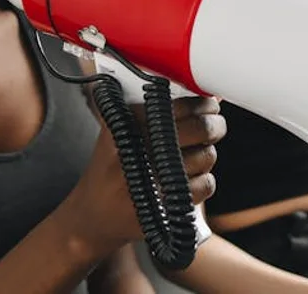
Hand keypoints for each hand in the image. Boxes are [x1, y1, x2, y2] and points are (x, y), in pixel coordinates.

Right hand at [64, 96, 225, 254]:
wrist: (93, 213)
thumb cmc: (114, 165)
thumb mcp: (122, 128)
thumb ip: (160, 109)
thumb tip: (210, 95)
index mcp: (129, 121)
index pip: (183, 103)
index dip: (204, 104)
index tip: (209, 107)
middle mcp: (140, 146)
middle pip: (201, 127)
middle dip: (214, 126)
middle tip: (214, 127)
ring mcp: (152, 178)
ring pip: (207, 156)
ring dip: (205, 156)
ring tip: (191, 157)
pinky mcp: (164, 205)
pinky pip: (205, 184)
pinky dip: (202, 182)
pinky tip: (185, 181)